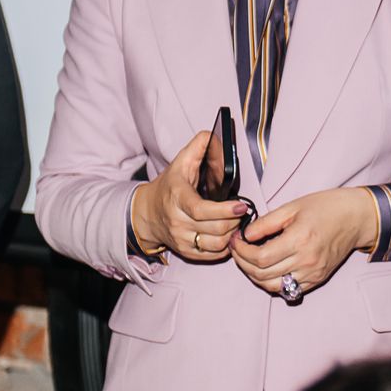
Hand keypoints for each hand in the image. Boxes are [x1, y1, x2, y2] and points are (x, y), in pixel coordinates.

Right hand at [131, 131, 252, 263]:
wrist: (147, 213)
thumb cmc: (169, 186)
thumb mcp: (181, 162)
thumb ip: (199, 146)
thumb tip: (214, 134)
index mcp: (177, 198)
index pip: (201, 210)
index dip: (224, 211)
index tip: (241, 206)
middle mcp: (177, 221)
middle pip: (214, 228)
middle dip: (234, 220)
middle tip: (242, 210)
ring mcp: (181, 239)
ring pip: (216, 244)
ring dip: (232, 234)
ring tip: (236, 221)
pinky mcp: (186, 252)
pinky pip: (212, 255)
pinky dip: (226, 247)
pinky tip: (229, 234)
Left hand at [230, 188, 378, 298]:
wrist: (356, 218)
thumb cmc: (326, 207)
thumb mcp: (293, 207)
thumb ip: (266, 222)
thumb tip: (244, 235)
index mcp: (299, 240)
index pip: (260, 257)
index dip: (241, 252)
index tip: (236, 240)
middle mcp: (306, 261)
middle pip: (262, 275)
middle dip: (243, 263)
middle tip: (237, 249)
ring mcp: (313, 273)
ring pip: (272, 287)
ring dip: (255, 276)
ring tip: (249, 260)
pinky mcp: (318, 279)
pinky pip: (288, 289)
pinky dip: (272, 283)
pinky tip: (267, 269)